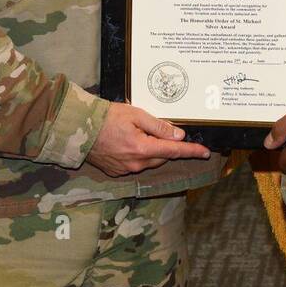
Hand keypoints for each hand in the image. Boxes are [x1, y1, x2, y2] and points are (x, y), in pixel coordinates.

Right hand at [86, 102, 210, 176]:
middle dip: (166, 145)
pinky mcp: (117, 171)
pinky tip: (128, 142)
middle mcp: (136, 163)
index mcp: (142, 148)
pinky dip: (138, 154)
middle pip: (162, 156)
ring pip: (150, 161)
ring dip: (152, 150)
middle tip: (161, 130)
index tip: (206, 152)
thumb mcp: (136, 114)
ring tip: (139, 133)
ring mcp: (126, 170)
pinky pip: (136, 164)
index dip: (191, 151)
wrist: (79, 128)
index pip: (174, 151)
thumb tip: (179, 136)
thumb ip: (159, 126)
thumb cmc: (107, 117)